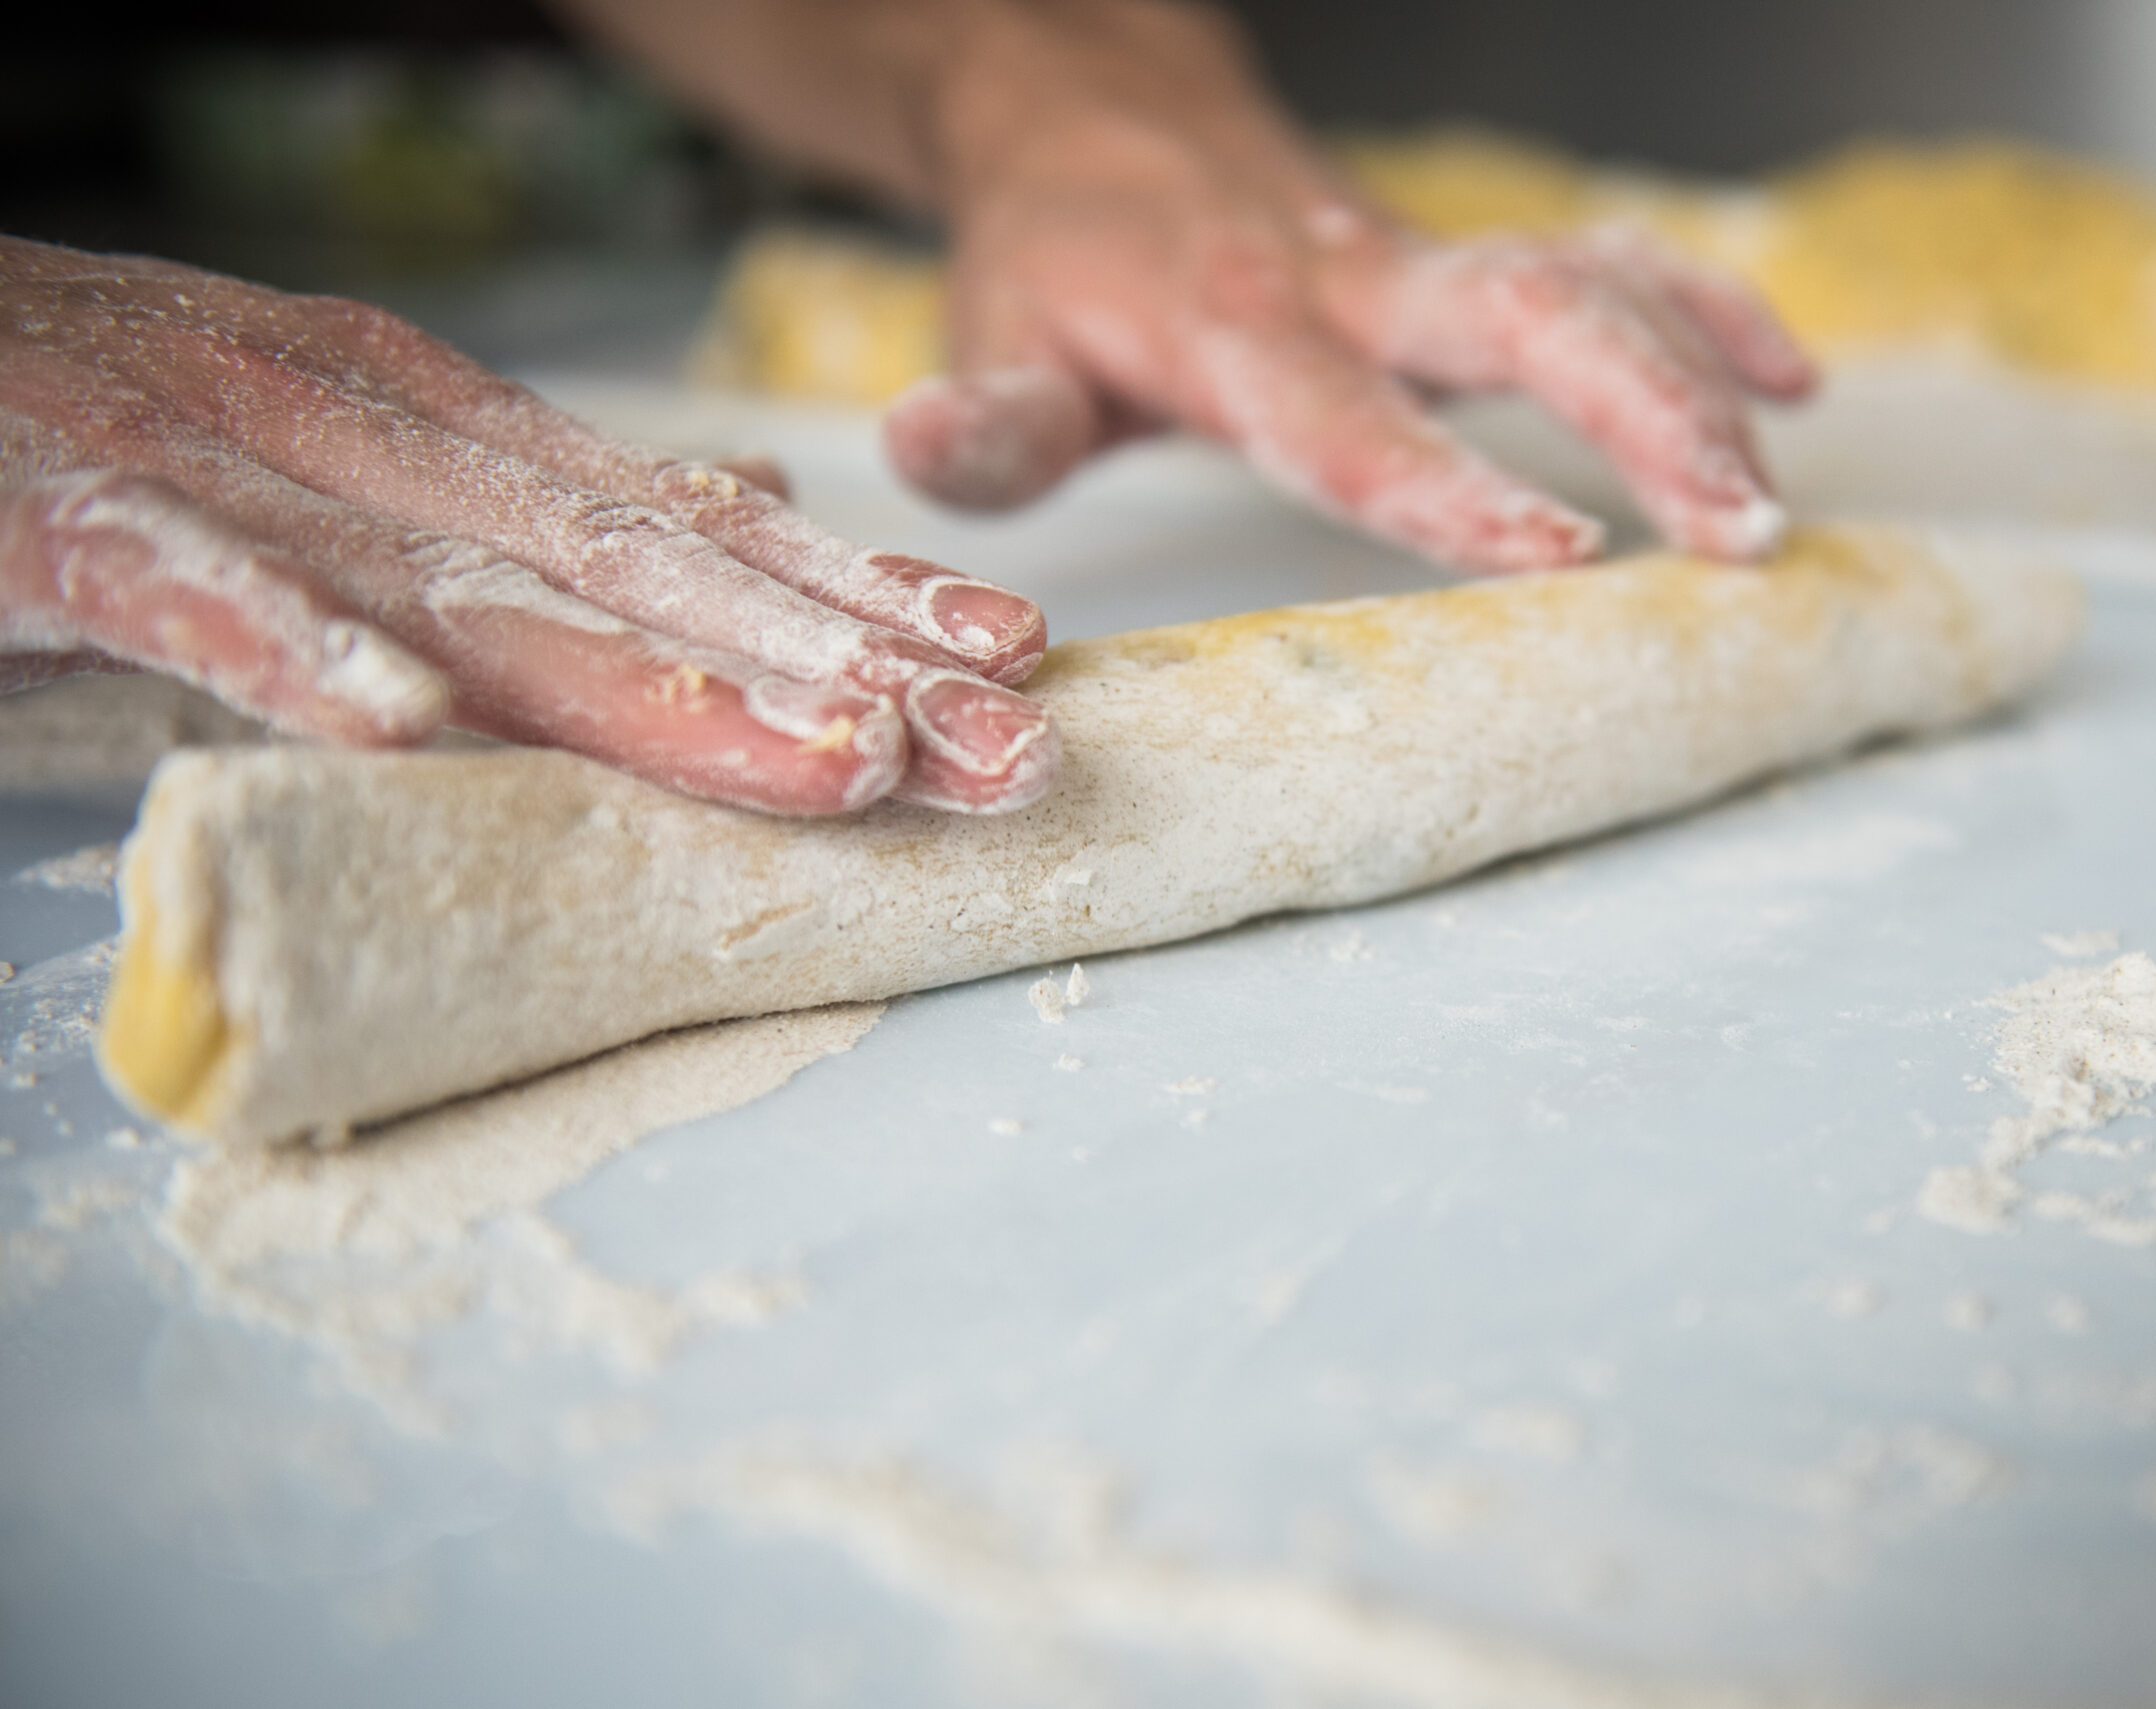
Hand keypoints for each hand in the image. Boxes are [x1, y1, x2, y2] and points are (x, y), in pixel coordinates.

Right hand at [0, 236, 1057, 815]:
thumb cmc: (110, 430)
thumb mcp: (359, 456)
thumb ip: (538, 497)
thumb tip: (739, 495)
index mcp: (439, 427)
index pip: (689, 525)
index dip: (857, 592)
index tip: (1012, 656)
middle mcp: (367, 436)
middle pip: (642, 571)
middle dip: (842, 664)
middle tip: (1009, 748)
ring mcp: (224, 476)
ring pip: (478, 595)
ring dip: (664, 689)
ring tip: (837, 766)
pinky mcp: (68, 524)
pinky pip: (194, 596)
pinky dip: (298, 650)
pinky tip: (408, 726)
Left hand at [884, 1, 1817, 571]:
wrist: (1097, 126)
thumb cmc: (1053, 264)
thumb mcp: (994, 340)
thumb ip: (990, 417)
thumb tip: (930, 447)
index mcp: (1234, 326)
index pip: (1355, 419)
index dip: (1452, 486)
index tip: (1561, 552)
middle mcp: (1348, 282)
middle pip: (1529, 316)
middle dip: (1648, 417)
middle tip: (1740, 533)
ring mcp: (1417, 263)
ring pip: (1590, 283)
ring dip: (1697, 381)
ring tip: (1771, 498)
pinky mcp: (1459, 261)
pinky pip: (1605, 260)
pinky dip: (1701, 310)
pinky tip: (1785, 380)